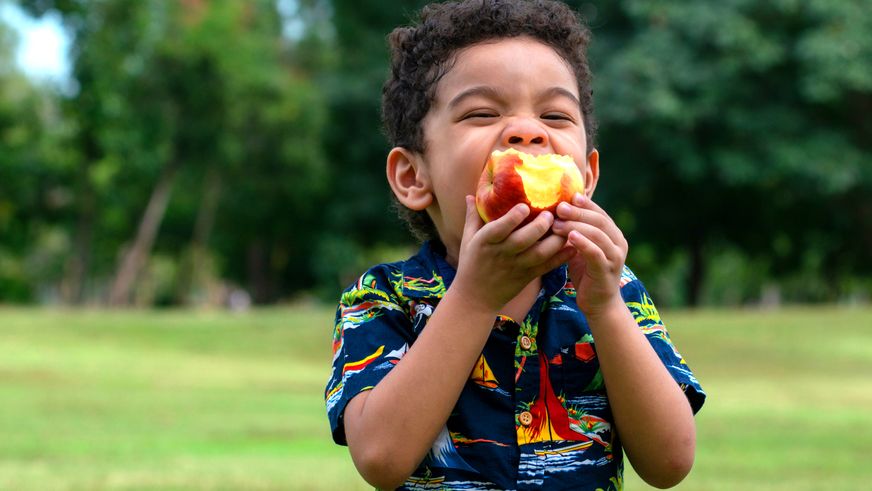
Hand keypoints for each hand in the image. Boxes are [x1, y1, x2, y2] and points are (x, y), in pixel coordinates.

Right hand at [452, 196, 575, 312]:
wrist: (476, 298)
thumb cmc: (471, 264)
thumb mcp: (468, 240)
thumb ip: (472, 217)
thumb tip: (471, 194)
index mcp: (485, 242)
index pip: (499, 229)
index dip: (512, 218)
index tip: (524, 206)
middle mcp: (502, 254)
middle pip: (523, 240)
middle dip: (540, 226)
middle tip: (551, 213)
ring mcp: (516, 267)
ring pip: (539, 253)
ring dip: (555, 240)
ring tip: (565, 225)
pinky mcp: (527, 277)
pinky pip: (547, 267)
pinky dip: (561, 257)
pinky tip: (573, 246)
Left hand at [552, 193, 628, 317]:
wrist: (599, 304)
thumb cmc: (587, 273)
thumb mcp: (580, 248)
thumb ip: (575, 231)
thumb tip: (556, 211)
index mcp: (613, 235)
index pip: (600, 213)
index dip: (585, 203)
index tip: (568, 196)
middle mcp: (618, 243)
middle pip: (599, 221)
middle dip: (578, 212)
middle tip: (559, 207)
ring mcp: (615, 257)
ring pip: (597, 234)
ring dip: (576, 226)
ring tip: (557, 223)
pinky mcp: (607, 270)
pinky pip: (596, 253)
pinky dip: (583, 243)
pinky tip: (570, 237)